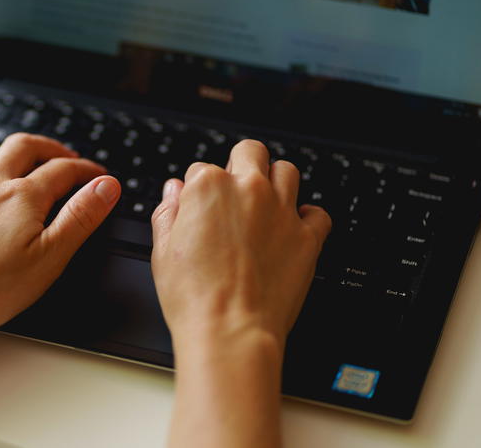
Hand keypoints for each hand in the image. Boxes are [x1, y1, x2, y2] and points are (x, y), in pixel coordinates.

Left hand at [0, 133, 120, 347]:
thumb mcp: (48, 258)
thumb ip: (80, 218)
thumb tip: (106, 186)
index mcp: (22, 197)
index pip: (64, 170)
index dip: (86, 170)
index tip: (99, 176)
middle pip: (24, 147)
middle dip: (50, 148)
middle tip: (65, 157)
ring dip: (12, 158)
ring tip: (24, 169)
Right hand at [150, 139, 331, 344]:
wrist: (229, 329)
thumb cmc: (194, 296)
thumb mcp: (162, 250)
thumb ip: (167, 212)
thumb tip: (174, 191)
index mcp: (209, 187)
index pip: (202, 168)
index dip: (198, 189)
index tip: (199, 208)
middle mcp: (249, 190)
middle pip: (251, 152)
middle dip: (242, 164)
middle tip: (235, 190)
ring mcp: (282, 211)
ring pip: (287, 171)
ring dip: (275, 182)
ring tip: (265, 205)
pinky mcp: (308, 237)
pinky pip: (318, 213)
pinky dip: (308, 218)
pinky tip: (292, 230)